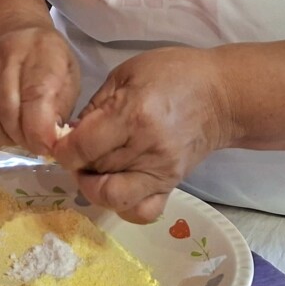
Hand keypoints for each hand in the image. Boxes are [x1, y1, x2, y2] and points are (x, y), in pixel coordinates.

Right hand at [0, 24, 78, 155]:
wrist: (10, 28)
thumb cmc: (47, 56)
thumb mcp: (69, 73)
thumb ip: (63, 106)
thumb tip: (53, 140)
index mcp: (41, 55)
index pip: (35, 100)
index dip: (39, 133)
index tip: (47, 147)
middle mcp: (7, 58)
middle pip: (8, 113)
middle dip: (23, 139)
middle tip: (34, 144)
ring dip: (5, 139)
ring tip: (19, 138)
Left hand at [53, 46, 229, 223]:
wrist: (222, 96)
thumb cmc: (173, 73)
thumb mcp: (127, 73)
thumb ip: (95, 105)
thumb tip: (71, 134)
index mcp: (132, 115)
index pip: (82, 148)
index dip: (63, 149)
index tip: (62, 141)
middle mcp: (146, 148)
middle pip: (93, 172)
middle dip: (76, 163)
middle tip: (79, 150)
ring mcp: (161, 171)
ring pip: (112, 198)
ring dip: (93, 188)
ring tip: (95, 170)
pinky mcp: (172, 185)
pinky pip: (142, 212)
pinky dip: (123, 206)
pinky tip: (118, 186)